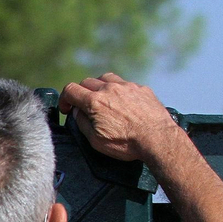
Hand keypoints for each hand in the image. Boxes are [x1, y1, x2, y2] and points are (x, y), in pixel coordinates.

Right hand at [58, 73, 180, 162]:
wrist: (158, 139)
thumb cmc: (126, 143)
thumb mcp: (96, 140)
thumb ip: (82, 123)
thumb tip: (77, 112)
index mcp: (95, 102)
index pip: (71, 90)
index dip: (64, 99)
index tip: (67, 109)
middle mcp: (109, 89)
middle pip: (87, 82)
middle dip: (81, 94)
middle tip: (83, 107)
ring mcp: (127, 86)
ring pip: (105, 78)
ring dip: (99, 87)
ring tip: (102, 100)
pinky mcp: (141, 88)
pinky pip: (124, 84)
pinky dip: (118, 91)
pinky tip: (122, 103)